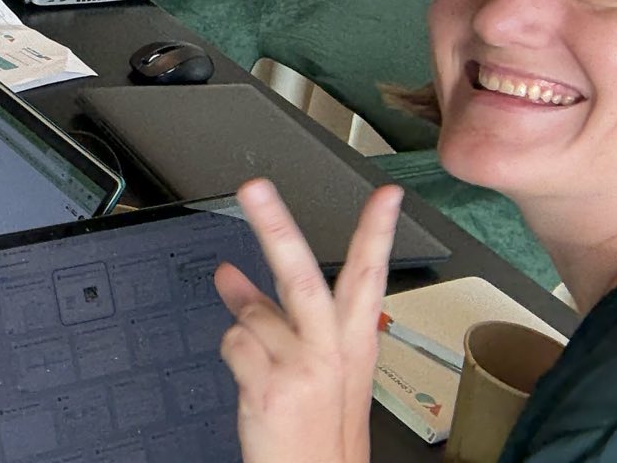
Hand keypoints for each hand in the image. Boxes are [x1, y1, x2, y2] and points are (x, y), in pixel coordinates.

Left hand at [215, 178, 400, 462]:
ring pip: (253, 314)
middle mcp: (332, 352)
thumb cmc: (315, 428)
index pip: (370, 277)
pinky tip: (254, 382)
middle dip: (276, 227)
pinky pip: (233, 344)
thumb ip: (274, 316)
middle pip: (302, 277)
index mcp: (354, 343)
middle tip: (255, 188)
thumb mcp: (313, 369)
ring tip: (264, 361)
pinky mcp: (273, 388)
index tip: (386, 197)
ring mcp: (302, 369)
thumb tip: (231, 274)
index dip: (378, 233)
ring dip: (245, 325)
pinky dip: (233, 356)